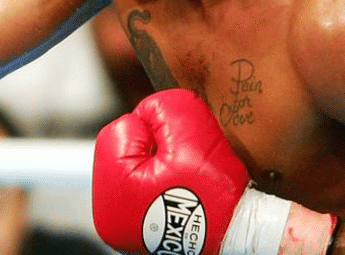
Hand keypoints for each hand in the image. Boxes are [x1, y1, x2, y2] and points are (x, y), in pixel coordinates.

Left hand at [92, 88, 336, 254]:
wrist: (238, 236)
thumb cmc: (216, 194)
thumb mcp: (193, 137)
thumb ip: (166, 109)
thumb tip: (148, 109)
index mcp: (114, 187)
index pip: (122, 128)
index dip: (155, 129)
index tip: (178, 150)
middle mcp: (106, 211)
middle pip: (121, 148)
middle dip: (151, 147)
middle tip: (180, 165)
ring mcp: (116, 222)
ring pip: (131, 166)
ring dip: (154, 164)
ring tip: (179, 182)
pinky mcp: (129, 227)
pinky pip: (138, 187)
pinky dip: (155, 183)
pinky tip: (175, 193)